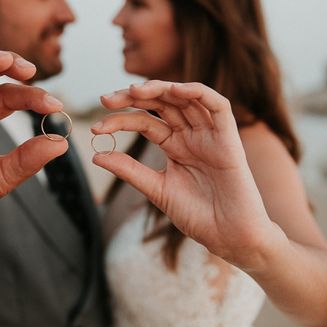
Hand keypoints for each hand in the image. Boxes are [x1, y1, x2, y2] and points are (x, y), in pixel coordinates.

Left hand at [91, 80, 279, 268]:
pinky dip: (198, 92)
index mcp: (174, 145)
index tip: (96, 128)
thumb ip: (130, 170)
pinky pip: (218, 106)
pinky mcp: (229, 138)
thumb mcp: (157, 189)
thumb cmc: (198, 216)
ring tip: (134, 91)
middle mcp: (191, 134)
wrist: (230, 237)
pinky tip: (175, 90)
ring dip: (160, 89)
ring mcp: (210, 134)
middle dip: (133, 96)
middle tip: (106, 99)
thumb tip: (96, 155)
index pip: (144, 121)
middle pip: (161, 103)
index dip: (120, 120)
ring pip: (185, 98)